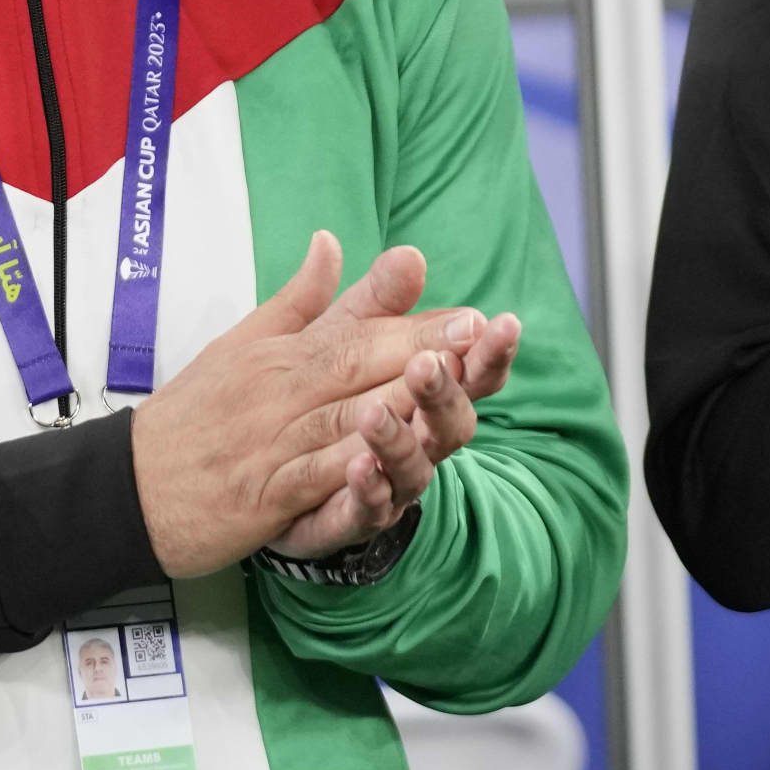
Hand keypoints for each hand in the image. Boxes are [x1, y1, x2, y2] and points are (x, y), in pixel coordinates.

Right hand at [128, 233, 488, 576]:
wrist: (126, 484)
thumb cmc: (189, 416)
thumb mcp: (240, 343)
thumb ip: (298, 300)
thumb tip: (332, 241)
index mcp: (279, 355)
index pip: (357, 330)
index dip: (417, 324)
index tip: (472, 317)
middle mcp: (278, 391)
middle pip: (357, 364)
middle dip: (422, 351)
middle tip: (479, 338)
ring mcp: (270, 443)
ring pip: (343, 418)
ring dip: (399, 405)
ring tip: (448, 393)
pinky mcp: (261, 495)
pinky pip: (311, 479)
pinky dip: (350, 473)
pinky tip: (388, 467)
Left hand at [267, 309, 525, 559]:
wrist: (267, 471)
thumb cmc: (324, 400)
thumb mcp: (341, 341)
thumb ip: (375, 303)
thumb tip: (407, 252)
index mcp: (424, 395)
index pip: (470, 370)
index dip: (489, 351)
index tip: (502, 323)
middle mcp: (419, 441)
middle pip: (453, 421)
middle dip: (446, 391)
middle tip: (430, 362)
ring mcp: (391, 483)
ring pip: (414, 468)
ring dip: (400, 441)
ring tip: (377, 412)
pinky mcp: (352, 517)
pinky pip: (369, 510)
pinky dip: (368, 490)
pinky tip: (357, 468)